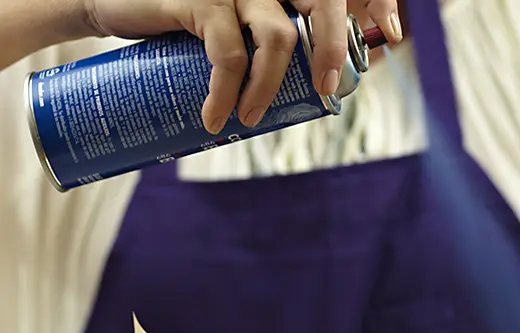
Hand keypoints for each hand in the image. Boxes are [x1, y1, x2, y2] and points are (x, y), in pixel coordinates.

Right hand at [82, 0, 402, 132]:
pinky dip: (227, 93)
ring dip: (271, 89)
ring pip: (278, 37)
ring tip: (252, 121)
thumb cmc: (183, 27)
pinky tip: (215, 119)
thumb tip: (310, 93)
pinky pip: (229, 54)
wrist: (114, 6)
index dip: (376, 2)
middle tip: (324, 90)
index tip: (393, 34)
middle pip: (321, 2)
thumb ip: (268, 46)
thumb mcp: (233, 31)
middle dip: (335, 45)